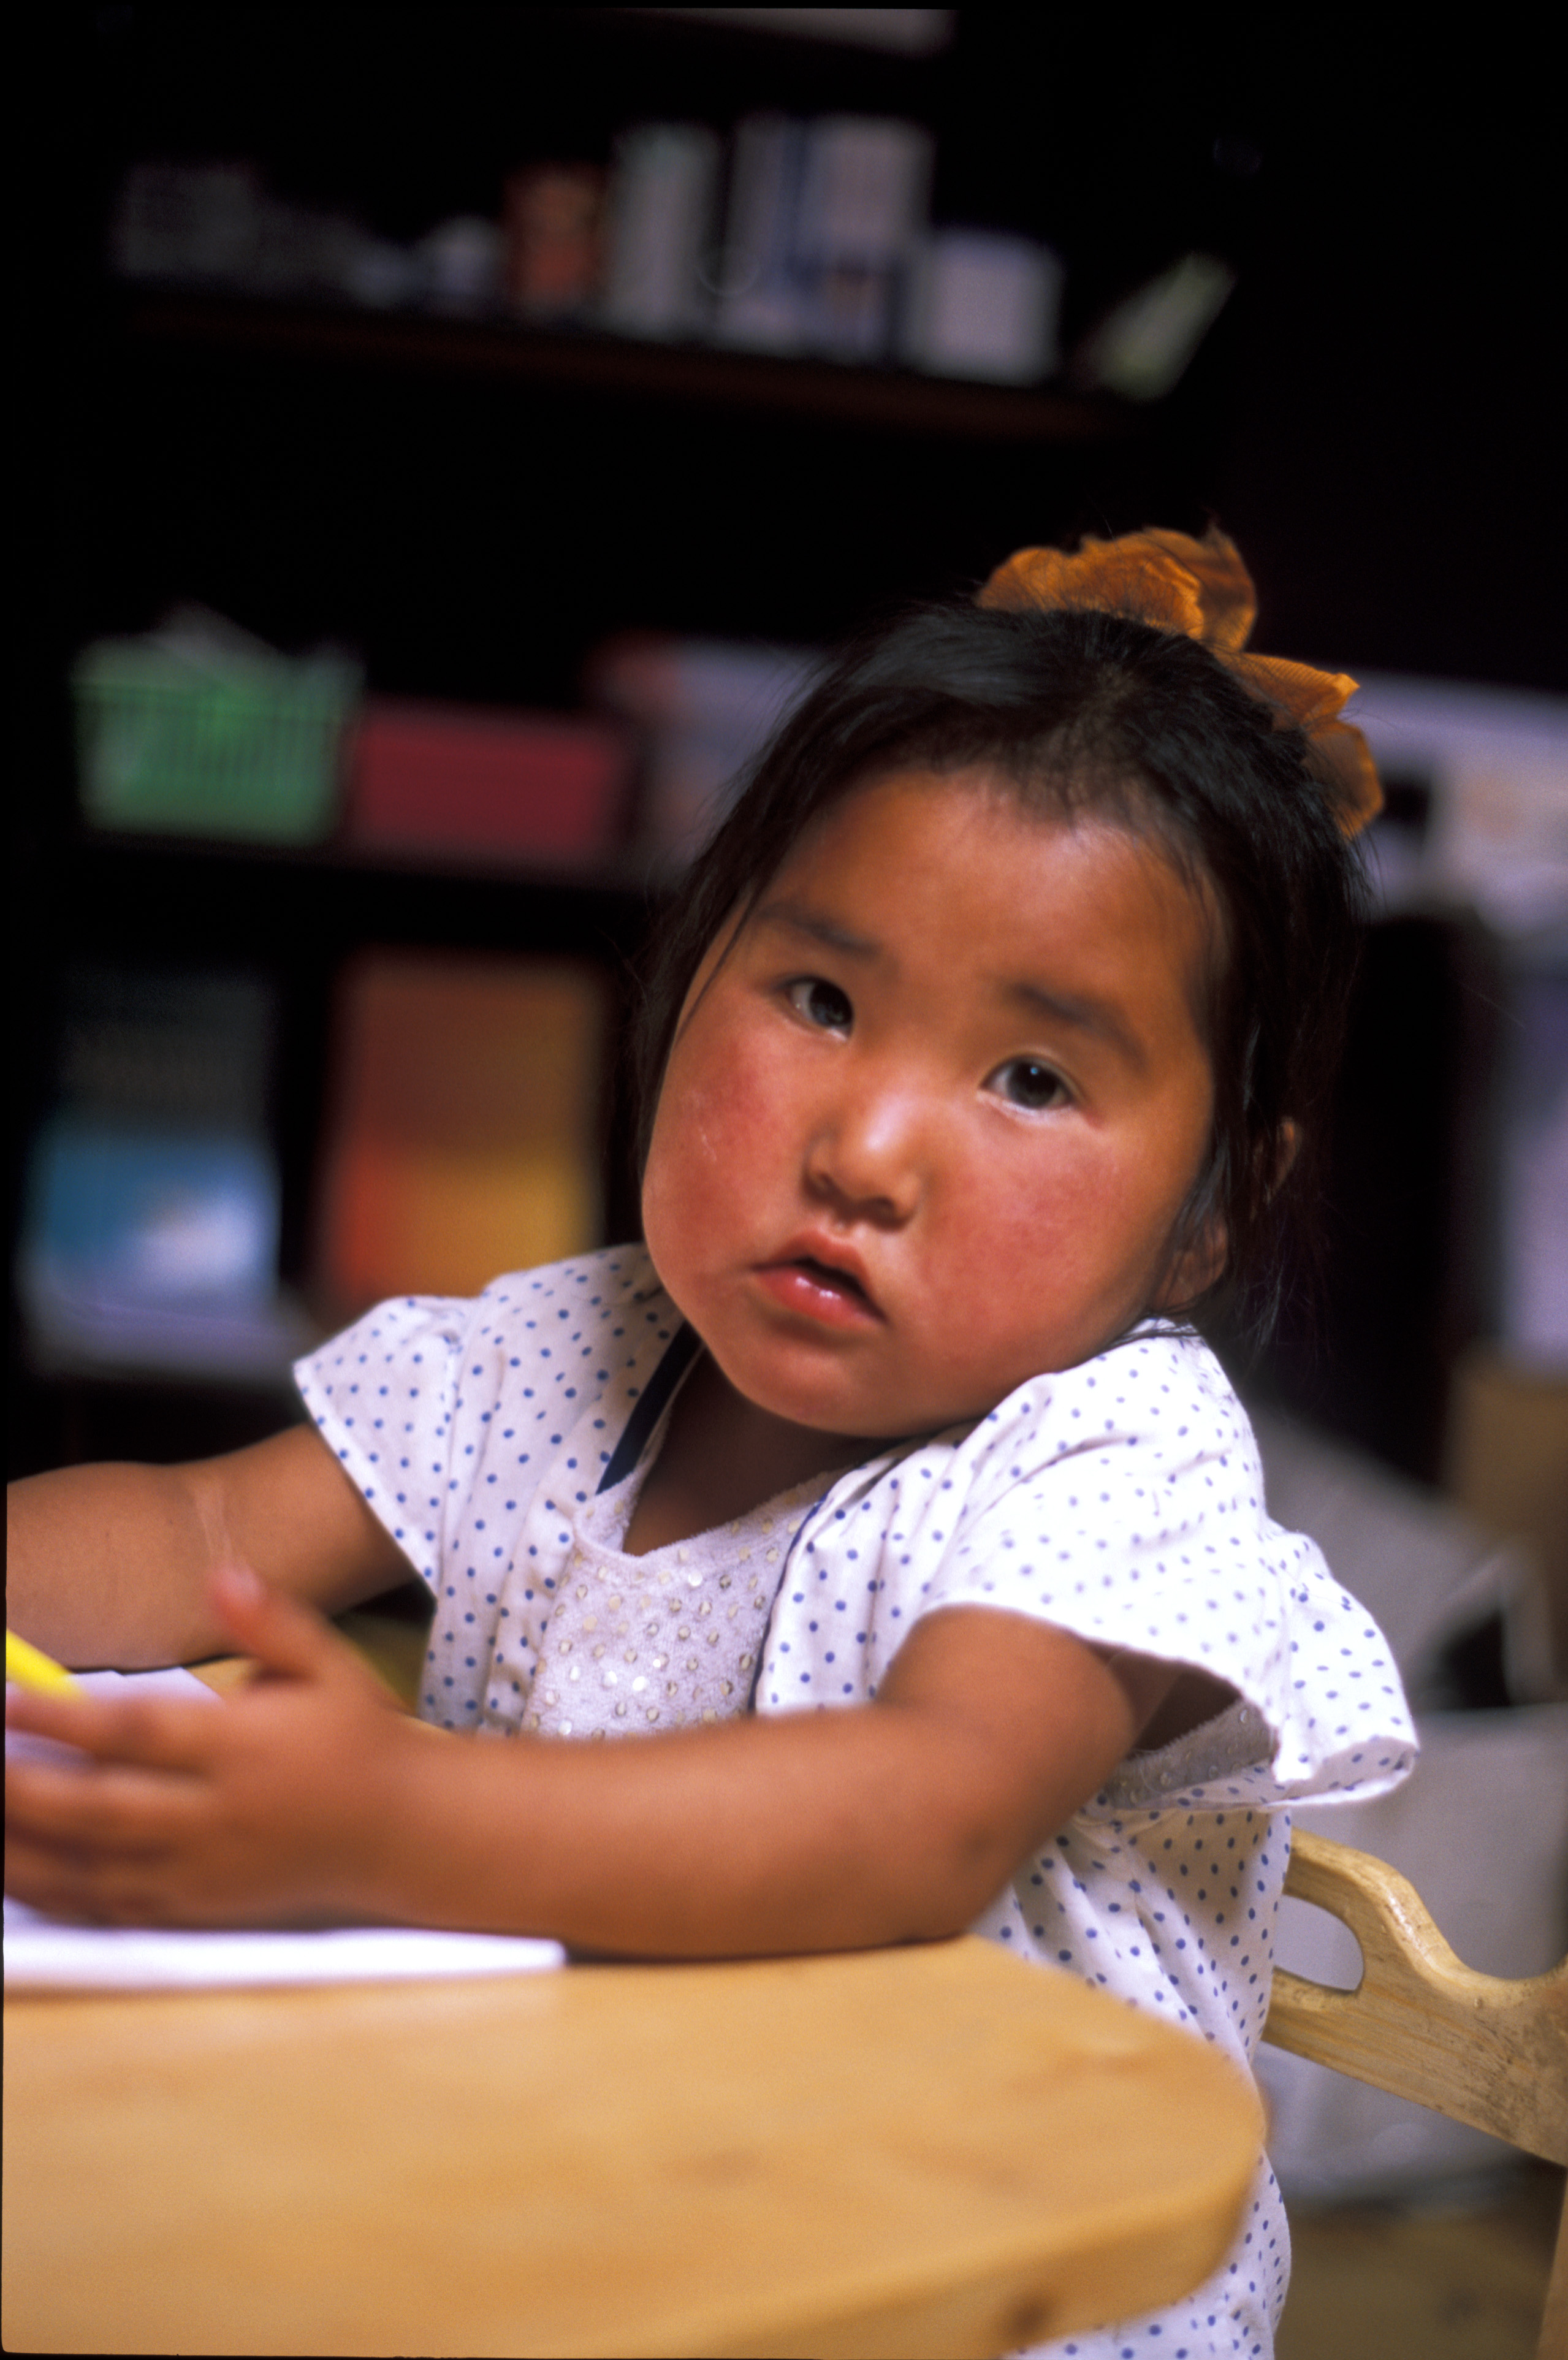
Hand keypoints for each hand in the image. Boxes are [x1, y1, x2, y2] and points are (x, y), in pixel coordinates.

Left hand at [5, 1565, 425, 1928]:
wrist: (403, 1832)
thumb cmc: (357, 1737)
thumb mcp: (329, 1664)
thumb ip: (272, 1621)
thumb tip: (221, 1577)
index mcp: (247, 1749)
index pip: (139, 1733)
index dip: (65, 1721)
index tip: (9, 1702)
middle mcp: (219, 1816)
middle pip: (99, 1811)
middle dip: (21, 1792)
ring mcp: (203, 1872)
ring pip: (90, 1869)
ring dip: (20, 1850)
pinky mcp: (196, 1908)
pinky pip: (109, 1908)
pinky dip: (51, 1894)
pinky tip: (10, 1869)